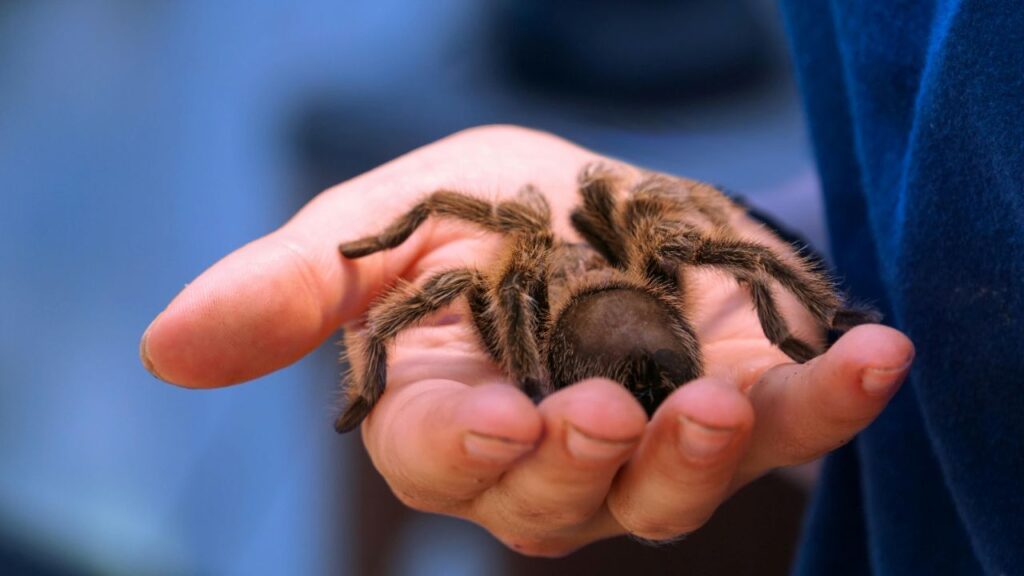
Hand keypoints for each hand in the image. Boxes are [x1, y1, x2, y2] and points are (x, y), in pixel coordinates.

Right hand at [141, 125, 913, 555]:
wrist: (592, 193)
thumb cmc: (477, 211)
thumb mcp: (382, 220)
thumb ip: (291, 288)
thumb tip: (165, 346)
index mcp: (451, 408)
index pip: (441, 459)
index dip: (465, 450)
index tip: (500, 419)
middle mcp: (548, 451)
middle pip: (557, 500)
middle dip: (584, 464)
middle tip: (609, 412)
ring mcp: (652, 440)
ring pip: (671, 488)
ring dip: (702, 453)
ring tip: (731, 398)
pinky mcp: (742, 402)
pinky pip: (791, 422)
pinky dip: (833, 398)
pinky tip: (874, 354)